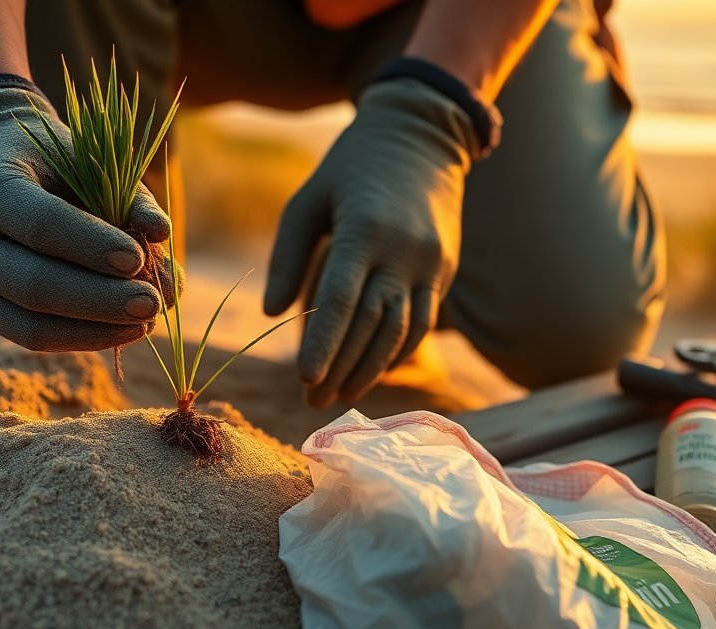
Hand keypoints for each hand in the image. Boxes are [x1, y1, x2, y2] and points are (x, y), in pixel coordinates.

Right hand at [0, 83, 180, 351]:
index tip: (139, 260)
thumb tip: (162, 236)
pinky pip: (28, 338)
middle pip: (34, 286)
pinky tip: (120, 330)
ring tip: (146, 323)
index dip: (92, 247)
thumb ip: (126, 198)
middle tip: (152, 304)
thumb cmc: (44, 165)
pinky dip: (80, 338)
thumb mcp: (84, 162)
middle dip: (100, 300)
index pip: (41, 226)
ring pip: (29, 326)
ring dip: (95, 331)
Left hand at [265, 78, 477, 406]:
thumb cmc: (350, 168)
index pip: (343, 299)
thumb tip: (271, 315)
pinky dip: (395, 352)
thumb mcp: (309, 200)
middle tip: (311, 403)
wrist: (423, 138)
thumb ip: (287, 256)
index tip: (304, 379)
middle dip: (341, 369)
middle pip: (373, 325)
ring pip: (402, 332)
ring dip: (369, 370)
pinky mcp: (444, 271)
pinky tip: (369, 372)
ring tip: (338, 396)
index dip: (324, 343)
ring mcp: (431, 263)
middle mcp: (404, 251)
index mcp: (365, 229)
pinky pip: (421, 323)